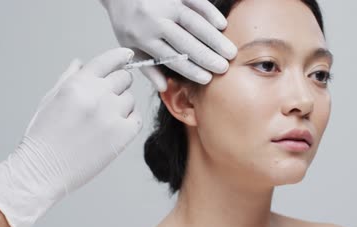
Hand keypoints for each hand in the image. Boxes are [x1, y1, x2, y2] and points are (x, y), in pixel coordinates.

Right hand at [0, 48, 142, 226]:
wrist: (44, 170)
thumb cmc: (44, 136)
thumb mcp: (50, 99)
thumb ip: (69, 77)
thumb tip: (82, 62)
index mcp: (78, 84)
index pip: (108, 60)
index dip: (120, 56)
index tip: (128, 56)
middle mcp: (97, 96)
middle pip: (124, 78)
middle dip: (118, 85)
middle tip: (106, 99)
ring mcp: (112, 115)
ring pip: (130, 99)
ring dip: (122, 105)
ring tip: (102, 120)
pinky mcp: (124, 134)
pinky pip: (137, 119)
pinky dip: (129, 121)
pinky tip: (112, 129)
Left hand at [102, 0, 237, 90]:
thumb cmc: (126, 20)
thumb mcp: (129, 45)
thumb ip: (147, 66)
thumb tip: (163, 87)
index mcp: (141, 37)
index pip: (171, 58)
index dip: (190, 70)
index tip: (207, 78)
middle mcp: (153, 19)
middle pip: (185, 43)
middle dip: (207, 57)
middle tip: (224, 68)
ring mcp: (165, 3)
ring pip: (194, 23)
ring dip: (214, 39)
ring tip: (230, 52)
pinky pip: (196, 2)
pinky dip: (210, 13)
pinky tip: (222, 25)